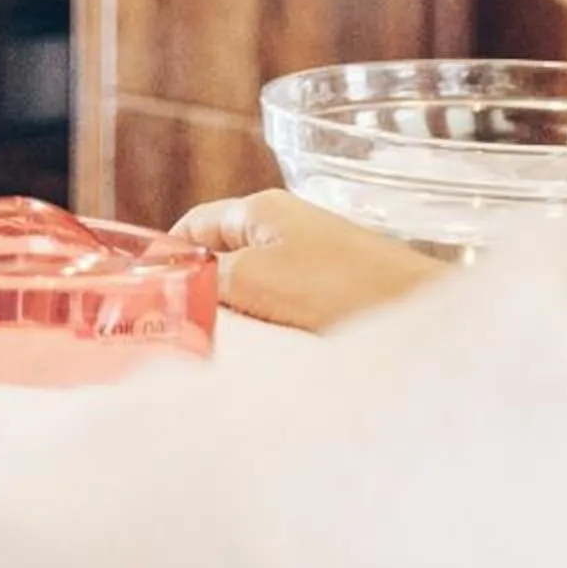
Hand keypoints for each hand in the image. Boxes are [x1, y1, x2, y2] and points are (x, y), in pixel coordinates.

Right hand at [170, 189, 449, 332]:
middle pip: (218, 259)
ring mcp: (312, 260)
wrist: (426, 317)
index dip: (162, 259)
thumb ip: (205, 279)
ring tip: (219, 351)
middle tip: (173, 335)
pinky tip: (264, 358)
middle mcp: (286, 226)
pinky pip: (281, 309)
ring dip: (235, 318)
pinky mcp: (335, 294)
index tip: (140, 300)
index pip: (190, 227)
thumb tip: (171, 289)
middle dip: (197, 295)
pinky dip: (266, 330)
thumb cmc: (341, 290)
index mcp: (261, 209)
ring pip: (249, 289)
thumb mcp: (254, 281)